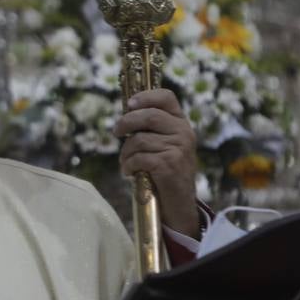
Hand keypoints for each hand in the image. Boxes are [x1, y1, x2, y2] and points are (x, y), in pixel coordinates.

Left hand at [112, 89, 199, 238]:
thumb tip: (124, 115)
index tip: (129, 104)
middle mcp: (184, 133)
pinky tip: (129, 173)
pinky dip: (128, 166)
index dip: (146, 96)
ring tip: (126, 162)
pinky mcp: (170, 165)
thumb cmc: (165, 171)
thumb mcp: (164, 144)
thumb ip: (151, 129)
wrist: (179, 202)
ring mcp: (178, 149)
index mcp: (181, 123)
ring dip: (125, 153)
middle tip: (116, 132)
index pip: (167, 97)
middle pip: (149, 116)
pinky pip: (139, 158)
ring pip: (139, 140)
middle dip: (126, 122)